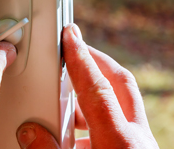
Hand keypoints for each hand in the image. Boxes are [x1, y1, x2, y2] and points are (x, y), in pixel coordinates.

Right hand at [16, 24, 157, 148]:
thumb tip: (30, 132)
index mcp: (118, 141)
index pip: (97, 88)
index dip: (80, 58)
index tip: (70, 35)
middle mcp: (137, 138)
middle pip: (121, 82)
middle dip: (96, 58)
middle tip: (76, 45)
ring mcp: (144, 144)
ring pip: (124, 100)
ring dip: (98, 86)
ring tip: (72, 86)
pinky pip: (124, 119)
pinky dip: (102, 111)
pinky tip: (81, 125)